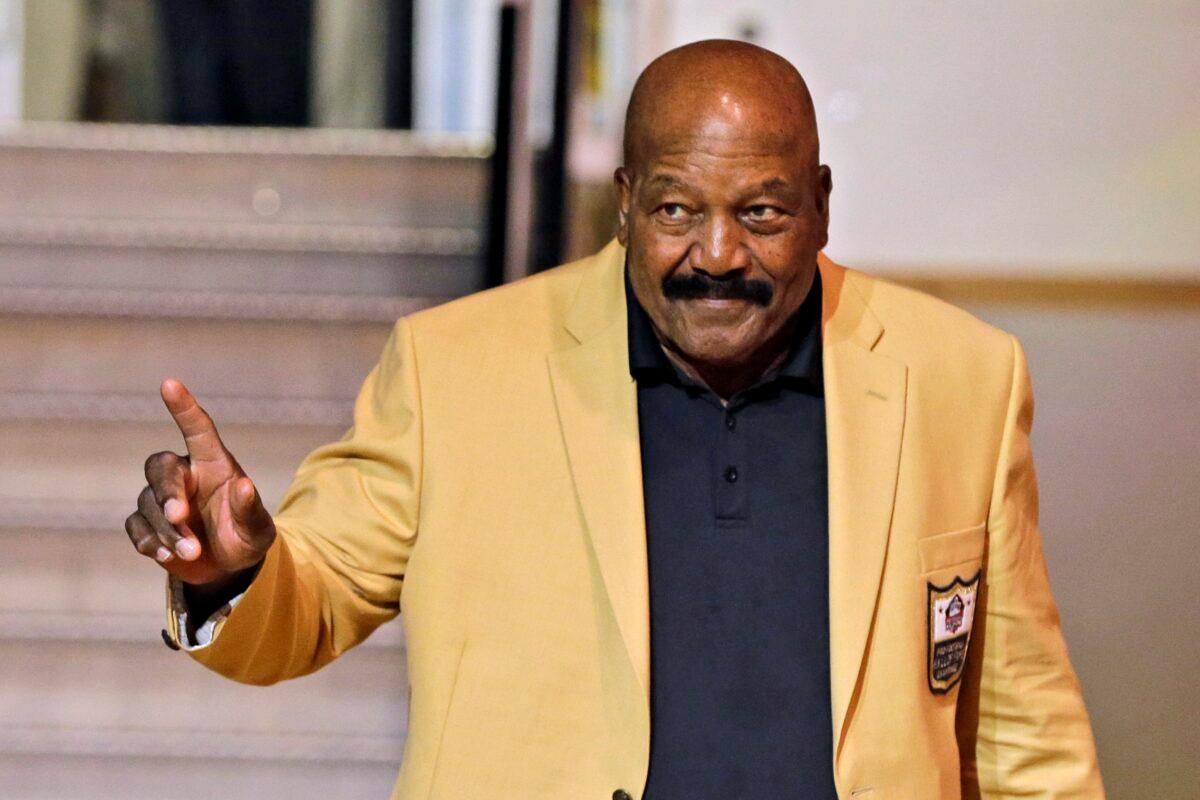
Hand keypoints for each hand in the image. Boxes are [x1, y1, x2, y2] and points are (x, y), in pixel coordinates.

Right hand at [124, 379, 274, 587]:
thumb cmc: (246, 536)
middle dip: (167, 492)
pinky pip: (136, 527)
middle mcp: (186, 475)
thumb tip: (246, 486)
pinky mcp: (147, 525)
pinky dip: (150, 542)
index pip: (197, 430)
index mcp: (214, 465)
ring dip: (167, 530)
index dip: (184, 407)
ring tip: (192, 551)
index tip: (169, 383)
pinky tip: (168, 556)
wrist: (229, 568)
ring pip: (148, 504)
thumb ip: (250, 509)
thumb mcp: (257, 528)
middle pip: (160, 467)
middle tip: (179, 515)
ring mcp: (162, 499)